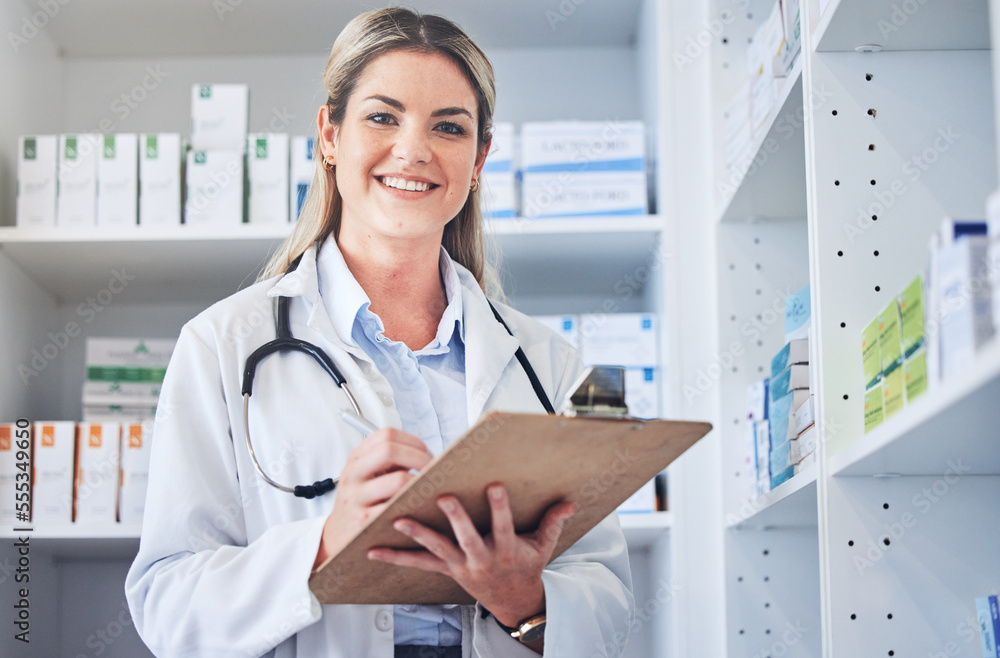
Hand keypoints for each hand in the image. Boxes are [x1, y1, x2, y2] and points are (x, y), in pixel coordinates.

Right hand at [313, 428, 432, 569]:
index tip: (425, 453)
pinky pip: (397, 506)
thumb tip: (426, 454)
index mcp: (356, 459)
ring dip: (421, 482)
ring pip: (399, 479)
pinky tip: (419, 505)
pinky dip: (414, 503)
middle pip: (390, 450)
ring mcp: (357, 497)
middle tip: (433, 469)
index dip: (413, 441)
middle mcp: (353, 474)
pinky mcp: (365, 520)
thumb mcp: (365, 475)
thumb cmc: (360, 503)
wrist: (338, 535)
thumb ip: (389, 462)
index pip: (386, 435)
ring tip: (428, 488)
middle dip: (419, 457)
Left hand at [367, 483, 575, 626]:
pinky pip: (418, 564)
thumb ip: (553, 522)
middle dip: (456, 518)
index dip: (500, 507)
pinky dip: (396, 558)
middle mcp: (481, 558)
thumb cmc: (526, 567)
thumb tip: (568, 503)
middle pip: (467, 537)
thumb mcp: (544, 547)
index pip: (503, 526)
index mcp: (506, 549)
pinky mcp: (446, 570)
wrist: (514, 602)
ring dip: (417, 535)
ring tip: (398, 521)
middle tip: (444, 498)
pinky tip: (375, 551)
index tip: (495, 486)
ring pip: (437, 549)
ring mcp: (461, 565)